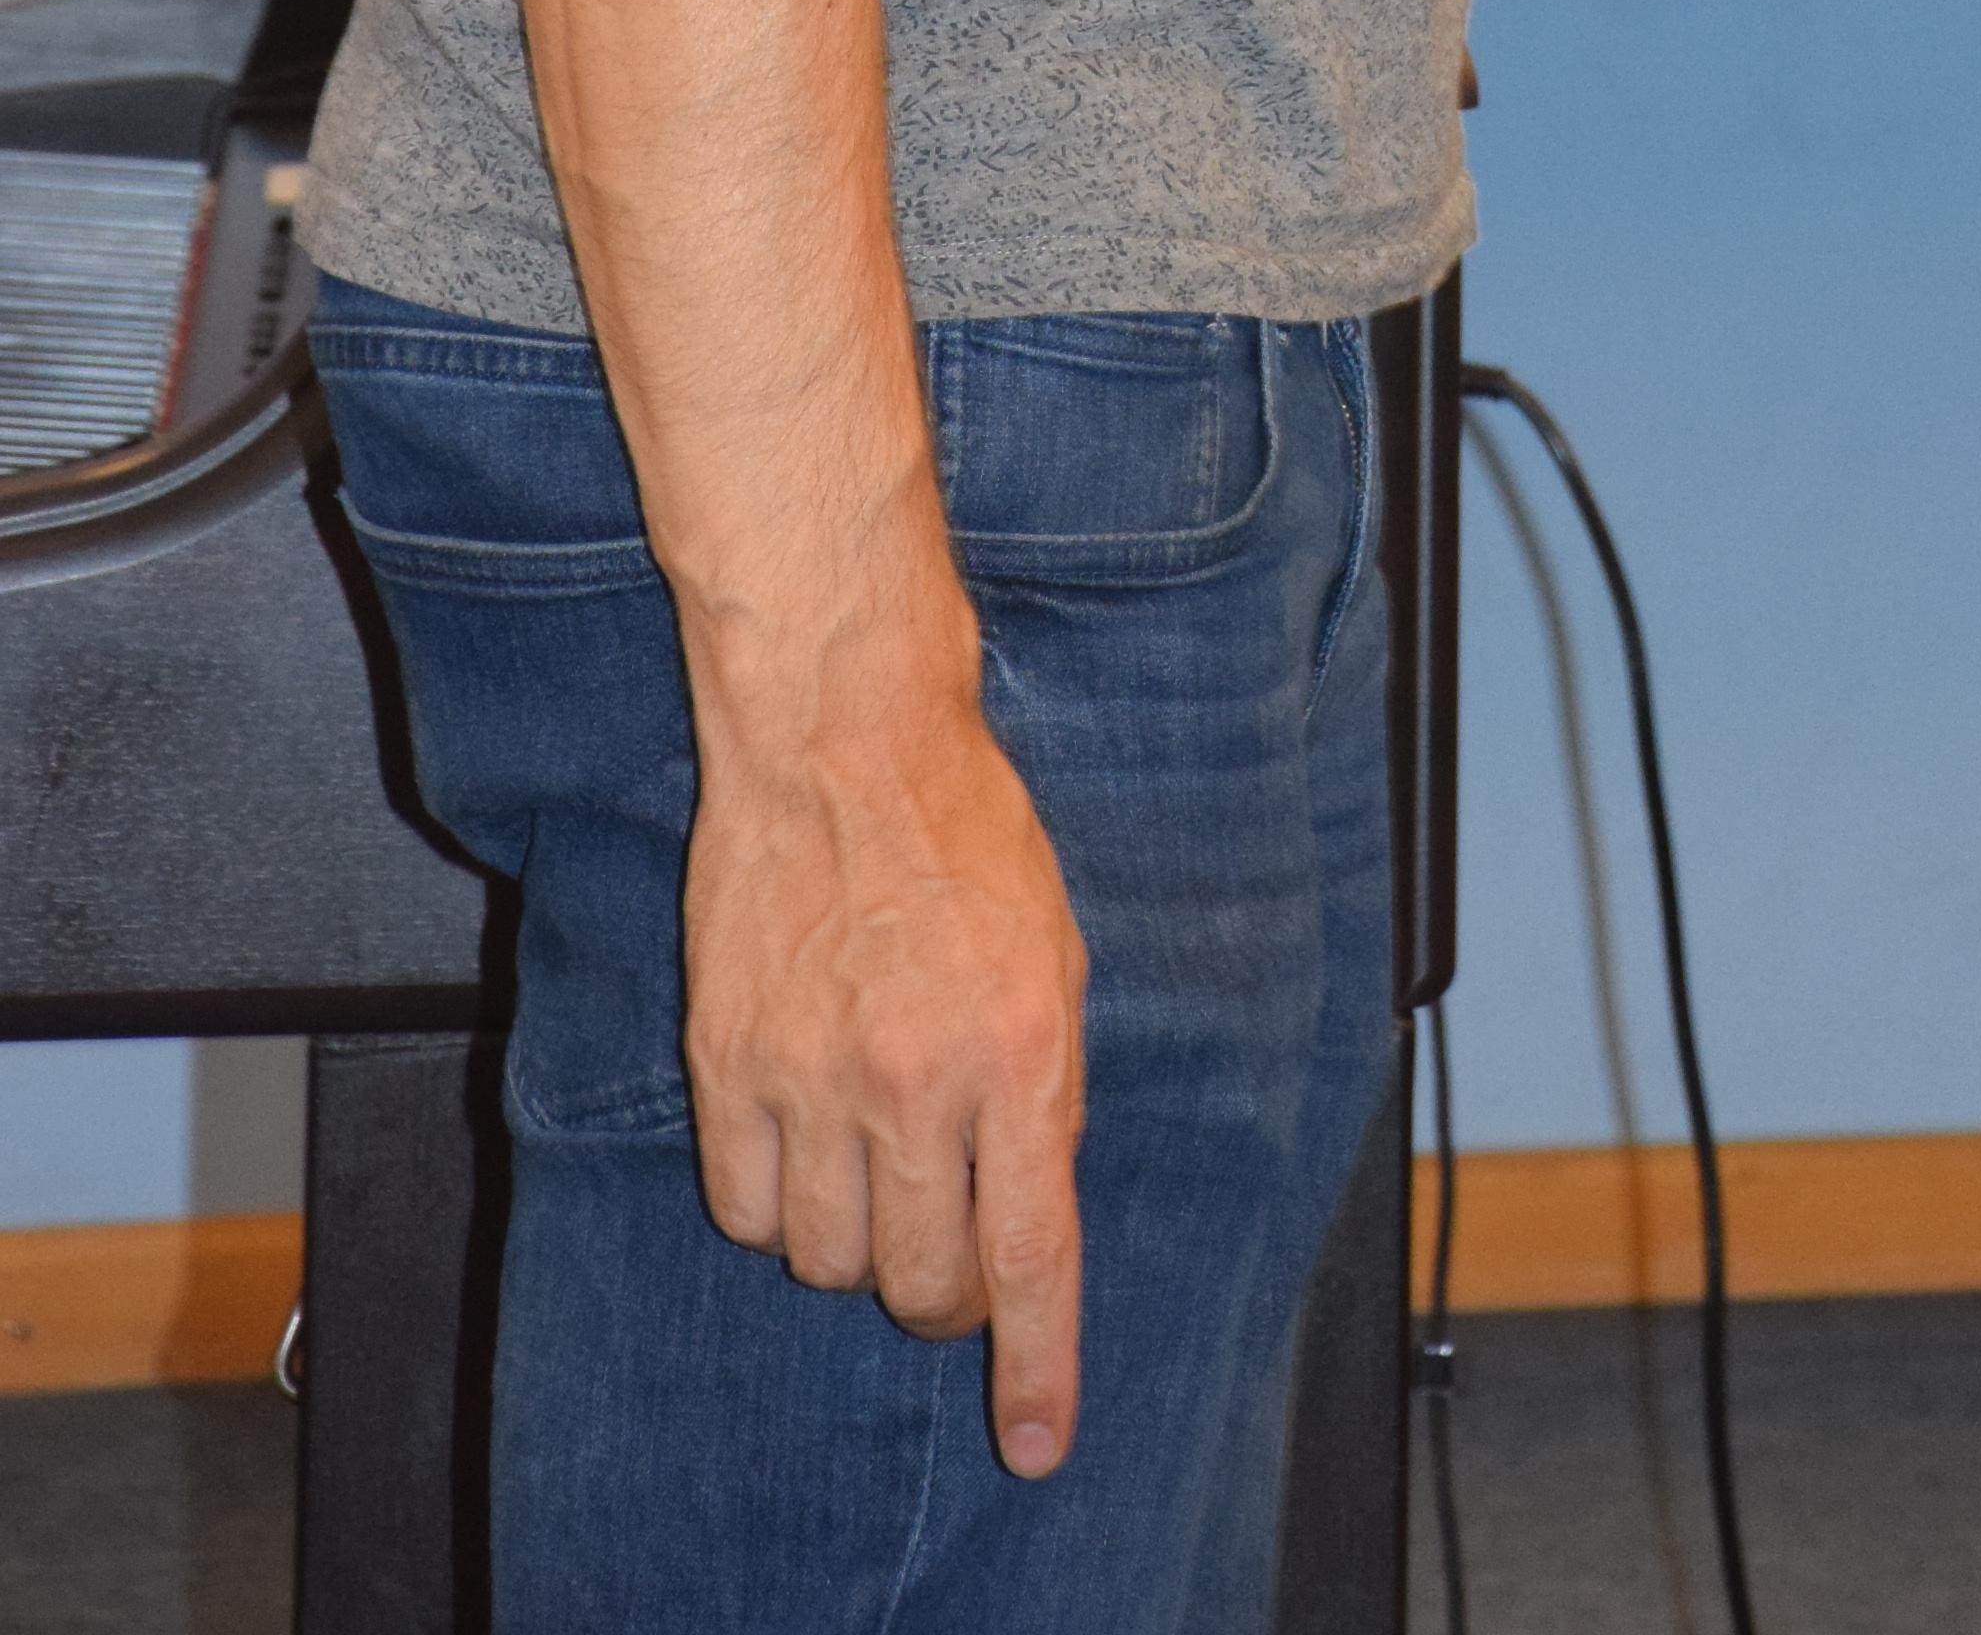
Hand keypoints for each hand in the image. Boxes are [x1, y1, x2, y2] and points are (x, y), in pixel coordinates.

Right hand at [683, 677, 1088, 1477]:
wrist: (841, 740)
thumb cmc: (965, 837)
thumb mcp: (1054, 958)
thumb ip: (1044, 1092)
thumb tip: (1024, 1213)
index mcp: (1018, 1054)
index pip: (1030, 1256)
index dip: (1036, 1366)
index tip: (1037, 1442)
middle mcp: (914, 1082)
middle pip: (920, 1284)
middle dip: (943, 1299)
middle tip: (948, 1255)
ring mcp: (811, 1077)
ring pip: (827, 1260)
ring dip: (857, 1245)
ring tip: (872, 1166)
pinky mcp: (726, 1064)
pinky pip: (743, 1212)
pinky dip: (774, 1207)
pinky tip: (800, 1147)